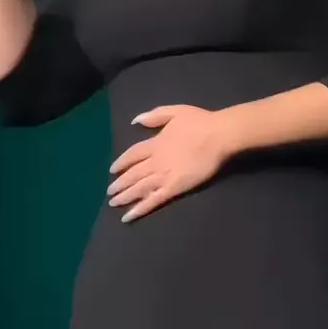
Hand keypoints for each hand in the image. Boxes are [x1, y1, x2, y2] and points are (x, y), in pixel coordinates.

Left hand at [107, 105, 231, 221]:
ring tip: (114, 203)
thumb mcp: (174, 111)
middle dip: (120, 183)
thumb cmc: (200, 122)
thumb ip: (154, 116)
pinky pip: (153, 200)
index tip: (113, 169)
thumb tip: (135, 121)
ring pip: (139, 188)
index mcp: (155, 143)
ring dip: (125, 196)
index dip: (122, 162)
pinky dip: (139, 209)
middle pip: (133, 174)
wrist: (218, 135)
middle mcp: (155, 161)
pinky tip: (128, 216)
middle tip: (109, 192)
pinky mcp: (174, 188)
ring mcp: (164, 175)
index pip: (132, 154)